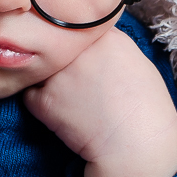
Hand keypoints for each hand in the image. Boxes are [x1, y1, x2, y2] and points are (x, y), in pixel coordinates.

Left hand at [24, 26, 176, 176]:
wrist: (137, 146)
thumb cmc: (147, 110)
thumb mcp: (138, 64)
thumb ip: (110, 47)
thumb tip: (92, 46)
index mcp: (106, 36)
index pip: (76, 29)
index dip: (78, 47)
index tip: (84, 61)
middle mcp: (78, 50)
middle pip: (56, 47)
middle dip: (61, 61)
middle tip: (76, 83)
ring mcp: (59, 73)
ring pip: (41, 69)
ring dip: (48, 80)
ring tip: (70, 99)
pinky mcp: (43, 99)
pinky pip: (30, 94)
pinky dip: (40, 104)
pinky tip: (62, 115)